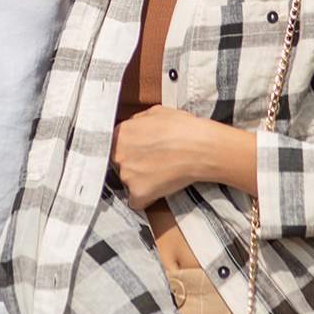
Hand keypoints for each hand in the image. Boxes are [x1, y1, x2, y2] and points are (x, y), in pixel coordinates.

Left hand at [110, 105, 256, 208]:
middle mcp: (119, 154)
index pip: (113, 146)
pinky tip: (158, 191)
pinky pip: (136, 202)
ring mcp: (127, 175)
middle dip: (133, 165)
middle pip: (119, 165)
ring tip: (161, 174)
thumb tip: (133, 126)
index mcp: (120, 134)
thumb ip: (138, 121)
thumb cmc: (183, 128)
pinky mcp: (138, 192)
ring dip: (140, 182)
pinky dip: (145, 199)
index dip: (127, 150)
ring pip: (127, 183)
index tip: (137, 154)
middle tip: (152, 163)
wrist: (201, 148)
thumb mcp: (156, 112)